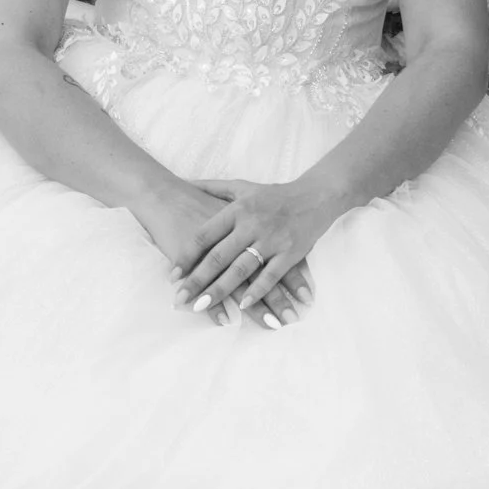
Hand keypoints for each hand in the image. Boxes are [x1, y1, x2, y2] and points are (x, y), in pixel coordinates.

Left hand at [133, 180, 313, 330]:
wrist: (316, 195)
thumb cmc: (273, 194)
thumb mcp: (241, 187)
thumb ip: (213, 188)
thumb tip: (185, 182)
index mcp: (236, 210)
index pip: (205, 235)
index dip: (186, 255)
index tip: (172, 275)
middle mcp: (251, 225)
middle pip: (218, 256)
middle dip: (197, 279)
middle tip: (180, 298)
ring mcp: (271, 240)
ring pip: (241, 269)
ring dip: (220, 290)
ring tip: (201, 306)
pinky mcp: (290, 253)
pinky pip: (271, 275)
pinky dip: (257, 291)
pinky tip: (243, 305)